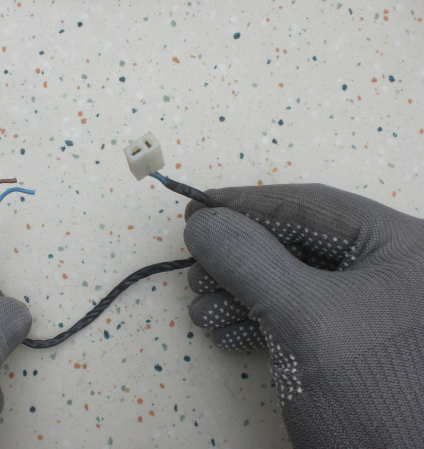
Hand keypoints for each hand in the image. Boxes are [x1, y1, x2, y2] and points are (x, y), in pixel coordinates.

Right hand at [183, 184, 423, 447]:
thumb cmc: (367, 391)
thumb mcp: (303, 318)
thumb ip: (249, 260)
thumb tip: (203, 224)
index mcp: (401, 246)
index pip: (313, 206)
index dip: (247, 204)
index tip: (195, 208)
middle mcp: (390, 270)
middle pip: (297, 244)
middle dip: (239, 259)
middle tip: (195, 269)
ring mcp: (372, 310)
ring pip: (291, 282)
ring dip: (239, 292)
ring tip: (202, 309)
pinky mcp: (352, 345)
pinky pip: (296, 316)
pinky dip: (256, 320)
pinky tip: (225, 331)